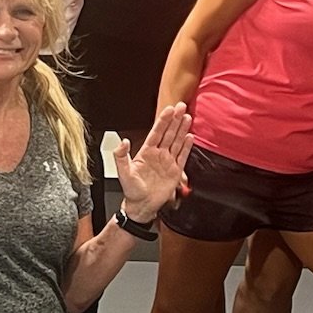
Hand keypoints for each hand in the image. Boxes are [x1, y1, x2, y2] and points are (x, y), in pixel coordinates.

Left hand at [115, 103, 192, 217]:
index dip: (163, 121)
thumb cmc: (132, 190)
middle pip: (169, 133)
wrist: (142, 206)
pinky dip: (187, 146)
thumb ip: (121, 156)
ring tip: (187, 117)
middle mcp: (158, 154)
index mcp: (146, 152)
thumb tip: (123, 142)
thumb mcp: (123, 173)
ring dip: (182, 129)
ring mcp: (168, 162)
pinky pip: (183, 156)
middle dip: (175, 120)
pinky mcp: (176, 171)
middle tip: (181, 106)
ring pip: (177, 142)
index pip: (156, 132)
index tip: (168, 109)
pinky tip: (191, 137)